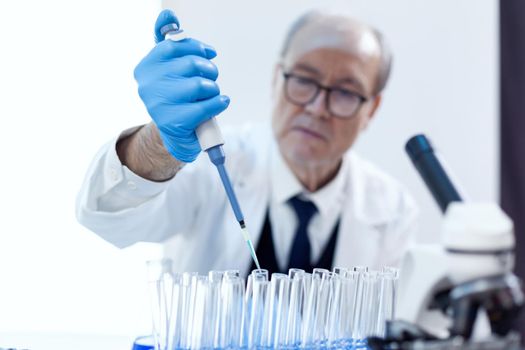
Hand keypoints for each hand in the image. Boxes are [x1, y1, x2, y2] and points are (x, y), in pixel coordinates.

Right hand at [134, 9, 229, 162]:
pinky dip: (218, 103)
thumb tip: (168, 15)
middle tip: (212, 77)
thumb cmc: (177, 96)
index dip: (197, 47)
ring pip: (200, 85)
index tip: (209, 53)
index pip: (173, 45)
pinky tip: (220, 103)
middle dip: (209, 69)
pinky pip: (205, 106)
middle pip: (190, 64)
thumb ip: (169, 40)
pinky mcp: (174, 123)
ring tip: (210, 95)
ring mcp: (159, 105)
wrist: (177, 134)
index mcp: (145, 67)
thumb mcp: (170, 68)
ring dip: (213, 89)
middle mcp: (147, 85)